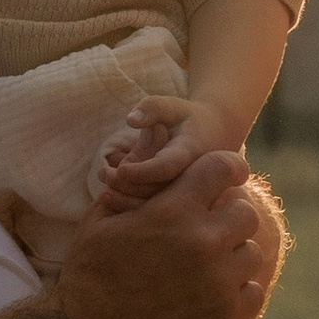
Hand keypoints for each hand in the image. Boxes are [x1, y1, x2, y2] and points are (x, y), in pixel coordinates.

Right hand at [56, 151, 283, 318]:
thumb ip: (138, 177)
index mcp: (174, 211)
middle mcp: (204, 243)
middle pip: (245, 212)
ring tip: (203, 269)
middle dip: (227, 217)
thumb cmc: (88, 277)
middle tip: (206, 232)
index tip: (223, 179)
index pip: (225, 167)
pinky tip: (211, 297)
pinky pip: (253, 292)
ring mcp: (219, 284)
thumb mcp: (102, 220)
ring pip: (251, 254)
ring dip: (232, 257)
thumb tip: (155, 132)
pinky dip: (237, 293)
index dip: (227, 169)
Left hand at [96, 90, 237, 201]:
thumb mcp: (173, 106)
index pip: (166, 167)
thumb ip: (153, 108)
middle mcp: (193, 179)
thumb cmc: (187, 118)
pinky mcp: (182, 204)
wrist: (216, 136)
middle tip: (102, 173)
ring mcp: (190, 195)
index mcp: (191, 153)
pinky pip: (156, 211)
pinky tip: (113, 200)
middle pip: (158, 191)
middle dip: (127, 186)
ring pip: (156, 207)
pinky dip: (132, 207)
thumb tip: (131, 120)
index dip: (143, 171)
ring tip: (102, 188)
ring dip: (126, 200)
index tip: (119, 170)